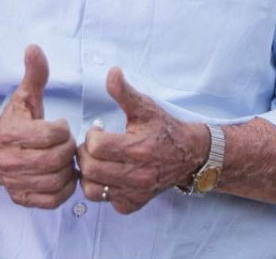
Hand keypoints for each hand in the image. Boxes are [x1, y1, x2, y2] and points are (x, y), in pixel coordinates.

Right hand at [0, 45, 77, 208]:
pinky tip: (63, 175)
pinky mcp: (20, 198)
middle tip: (67, 143)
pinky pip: (52, 200)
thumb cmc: (13, 122)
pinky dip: (64, 190)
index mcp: (11, 133)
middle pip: (56, 159)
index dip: (64, 128)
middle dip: (68, 149)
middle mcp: (9, 160)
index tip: (61, 125)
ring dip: (68, 170)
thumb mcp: (23, 97)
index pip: (52, 134)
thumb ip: (34, 74)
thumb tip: (34, 47)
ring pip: (56, 180)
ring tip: (65, 158)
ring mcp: (14, 182)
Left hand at [77, 68, 207, 213]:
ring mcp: (135, 191)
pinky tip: (109, 177)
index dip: (91, 136)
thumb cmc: (164, 129)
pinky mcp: (136, 203)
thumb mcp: (145, 107)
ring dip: (89, 175)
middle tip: (93, 147)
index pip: (96, 146)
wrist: (190, 155)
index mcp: (136, 148)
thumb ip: (124, 92)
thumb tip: (112, 72)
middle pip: (90, 169)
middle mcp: (136, 174)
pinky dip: (103, 192)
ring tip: (96, 162)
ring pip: (93, 190)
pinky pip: (108, 203)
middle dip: (85, 155)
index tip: (98, 130)